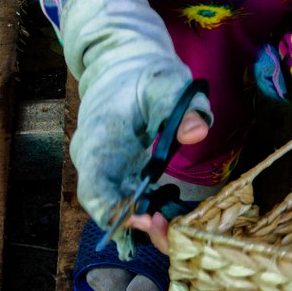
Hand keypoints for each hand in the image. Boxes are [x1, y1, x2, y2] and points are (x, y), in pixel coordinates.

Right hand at [61, 0, 210, 237]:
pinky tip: (168, 201)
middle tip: (166, 227)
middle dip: (131, 220)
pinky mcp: (113, 167)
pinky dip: (143, 204)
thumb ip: (187, 107)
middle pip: (102, 202)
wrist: (122, 64)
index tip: (142, 219)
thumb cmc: (145, 74)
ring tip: (171, 218)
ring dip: (140, 215)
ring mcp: (101, 164)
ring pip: (112, 202)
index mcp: (100, 137)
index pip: (94, 186)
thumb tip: (198, 133)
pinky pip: (122, 194)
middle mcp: (94, 157)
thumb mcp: (170, 82)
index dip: (113, 210)